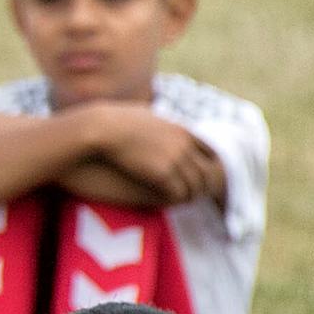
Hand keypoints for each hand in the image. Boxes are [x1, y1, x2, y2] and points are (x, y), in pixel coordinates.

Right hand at [84, 104, 219, 204]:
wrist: (103, 127)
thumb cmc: (116, 119)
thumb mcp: (143, 112)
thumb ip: (153, 115)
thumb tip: (146, 111)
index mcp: (183, 131)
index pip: (210, 152)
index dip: (206, 166)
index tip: (199, 175)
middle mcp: (184, 145)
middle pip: (206, 172)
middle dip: (202, 185)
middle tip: (194, 194)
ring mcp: (175, 159)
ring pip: (195, 186)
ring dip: (189, 195)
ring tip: (182, 202)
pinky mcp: (162, 173)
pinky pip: (179, 193)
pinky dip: (176, 199)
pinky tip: (169, 202)